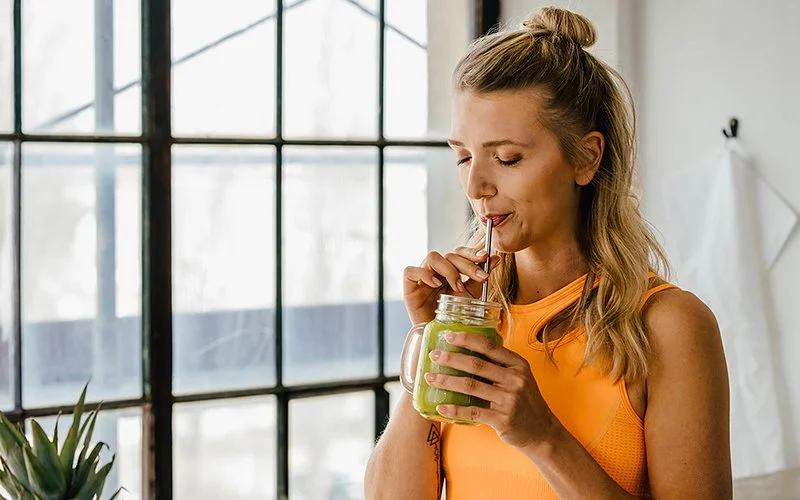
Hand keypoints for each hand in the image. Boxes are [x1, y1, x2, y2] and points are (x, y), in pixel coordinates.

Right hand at [403, 248, 500, 324]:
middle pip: (450, 255)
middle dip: (468, 264)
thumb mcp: (470, 296)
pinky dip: (424, 274)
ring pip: (433, 258)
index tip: (486, 257)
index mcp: (450, 270)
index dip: (472, 252)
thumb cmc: (454, 318)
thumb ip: (479, 278)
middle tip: (481, 276)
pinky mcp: (409, 287)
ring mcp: (422, 278)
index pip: (459, 252)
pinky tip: (435, 284)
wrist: (440, 338)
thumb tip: (496, 259)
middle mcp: (436, 271)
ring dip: (449, 270)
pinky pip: (411, 271)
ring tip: (458, 287)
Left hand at [424, 331, 560, 449]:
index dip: (466, 339)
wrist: (542, 432)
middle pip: (476, 365)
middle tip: (433, 356)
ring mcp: (509, 400)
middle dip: (451, 359)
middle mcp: (515, 380)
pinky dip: (454, 410)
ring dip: (447, 382)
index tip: (448, 336)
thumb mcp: (520, 377)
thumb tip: (467, 351)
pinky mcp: (502, 419)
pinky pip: (472, 412)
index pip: (489, 346)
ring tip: (430, 379)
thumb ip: (500, 365)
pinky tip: (440, 407)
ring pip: (470, 386)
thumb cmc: (526, 401)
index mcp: (518, 365)